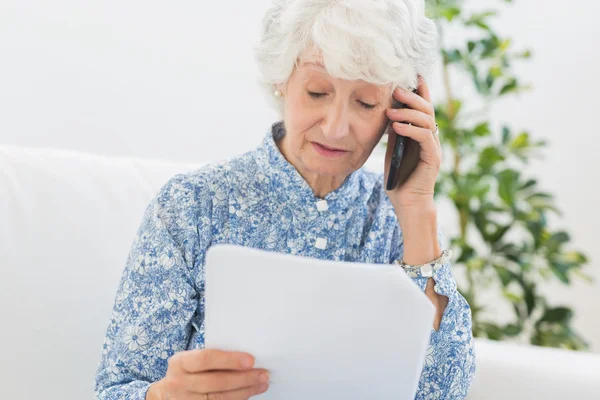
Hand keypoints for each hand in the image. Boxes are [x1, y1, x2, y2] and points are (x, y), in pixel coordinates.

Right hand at [147, 349, 269, 399]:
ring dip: (245, 391)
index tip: (251, 360)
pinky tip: (249, 394)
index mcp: (180, 363)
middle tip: (263, 374)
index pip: (206, 359)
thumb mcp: (191, 359)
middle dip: (243, 378)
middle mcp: (180, 383)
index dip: (229, 360)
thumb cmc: (187, 371)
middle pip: (216, 382)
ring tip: (261, 384)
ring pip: (220, 398)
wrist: (166, 394)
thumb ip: (212, 357)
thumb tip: (245, 356)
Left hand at [383, 75, 441, 211]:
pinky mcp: (433, 158)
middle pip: (427, 110)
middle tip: (397, 87)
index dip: (420, 91)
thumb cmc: (399, 179)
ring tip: (391, 108)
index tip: (412, 75)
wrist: (407, 204)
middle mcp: (431, 139)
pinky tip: (396, 126)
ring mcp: (434, 148)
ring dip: (408, 111)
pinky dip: (410, 129)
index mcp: (422, 135)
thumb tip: (389, 113)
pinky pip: (424, 137)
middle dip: (413, 96)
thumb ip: (394, 134)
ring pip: (427, 121)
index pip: (423, 109)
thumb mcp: (392, 151)